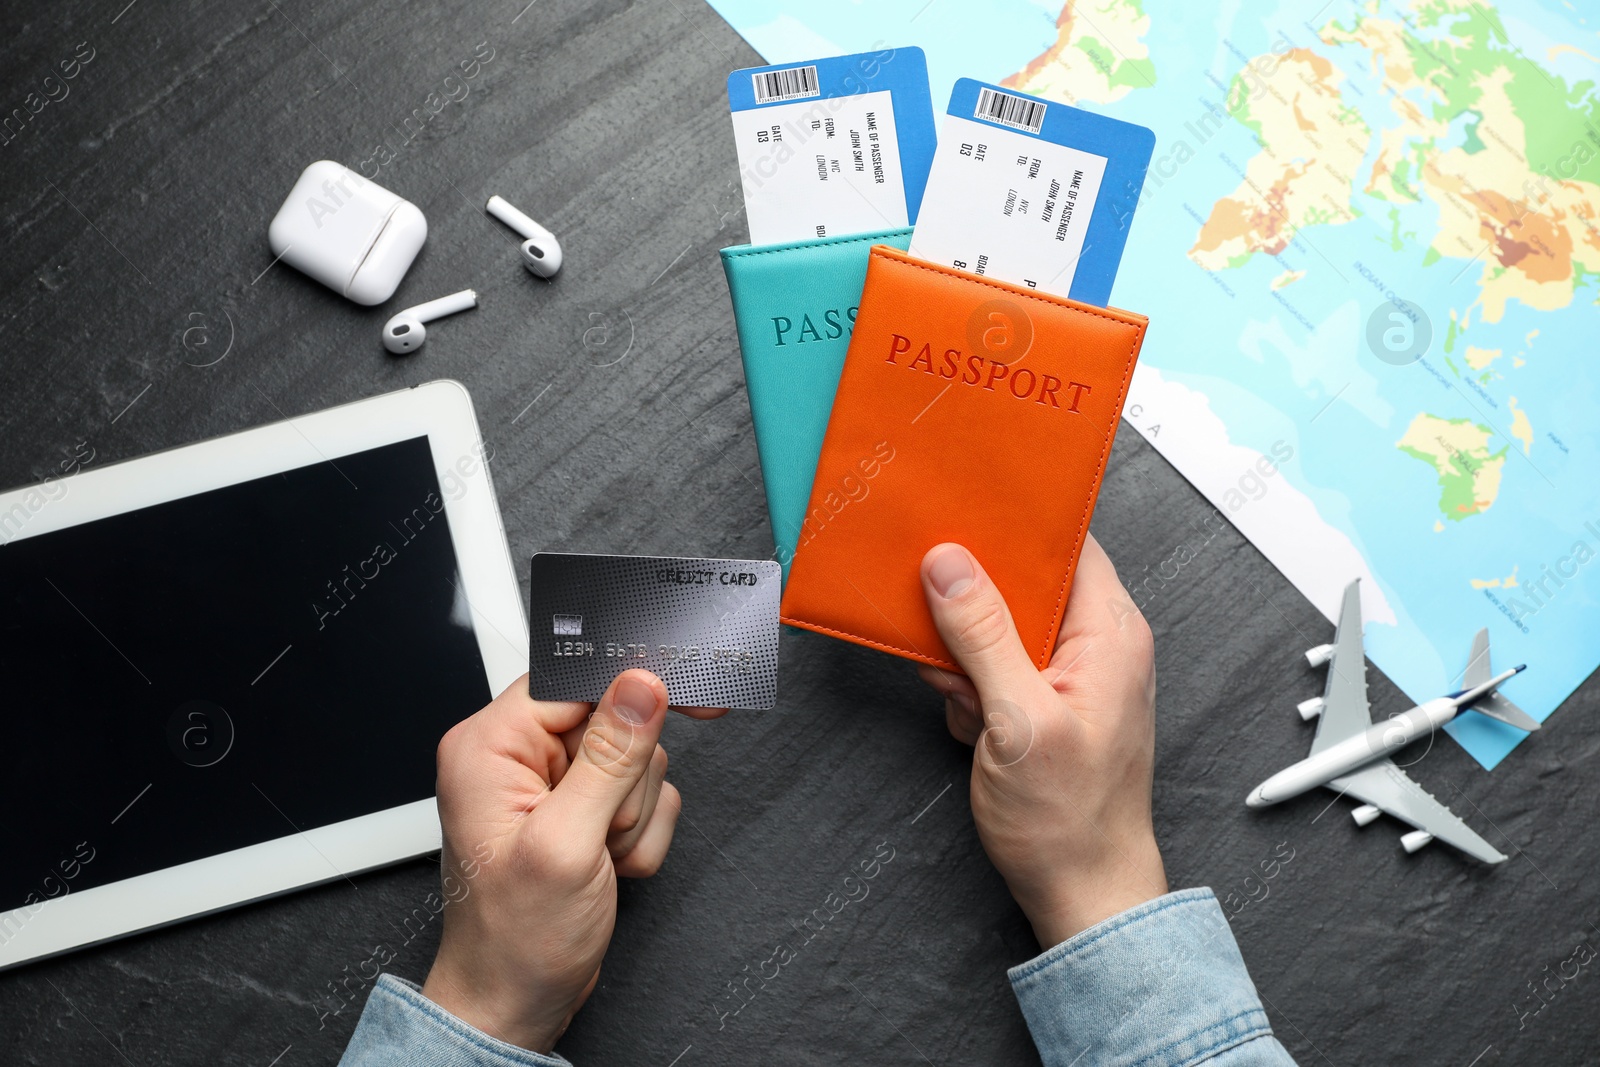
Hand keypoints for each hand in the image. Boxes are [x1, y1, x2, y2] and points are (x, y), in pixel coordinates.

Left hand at [419, 671, 723, 1051]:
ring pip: (637, 759)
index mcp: (490, 746)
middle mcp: (518, 757)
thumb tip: (641, 686)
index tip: (679, 689)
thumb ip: (609, 759)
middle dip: (627, 779)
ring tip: (599, 857)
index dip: (628, 684)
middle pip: (614, 718)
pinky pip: (644, 796)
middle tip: (603, 826)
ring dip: (634, 814)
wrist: (516, 1002)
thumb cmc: (512, 939)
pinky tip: (610, 867)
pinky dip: (639, 835)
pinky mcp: (584, 810)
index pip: (571, 676)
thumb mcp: (565, 845)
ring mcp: (554, 785)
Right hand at [916, 535, 1166, 948]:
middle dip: (974, 601)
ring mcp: (1071, 671)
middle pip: (1025, 579)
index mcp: (1110, 633)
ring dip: (967, 653)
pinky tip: (972, 719)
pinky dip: (972, 684)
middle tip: (942, 624)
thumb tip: (950, 565)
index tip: (961, 511)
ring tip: (968, 699)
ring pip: (1000, 622)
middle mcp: (1097, 643)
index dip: (1015, 522)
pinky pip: (996, 662)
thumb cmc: (1069, 820)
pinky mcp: (1045, 697)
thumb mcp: (1017, 720)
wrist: (1081, 889)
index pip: (1067, 542)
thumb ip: (982, 635)